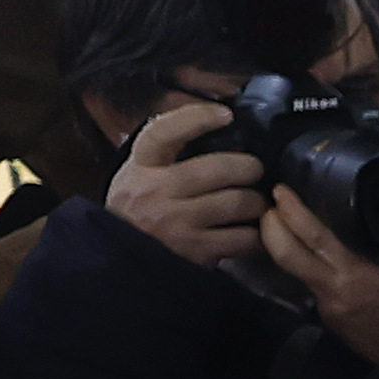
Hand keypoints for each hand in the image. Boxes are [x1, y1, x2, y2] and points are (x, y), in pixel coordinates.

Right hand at [108, 97, 269, 275]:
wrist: (120, 263)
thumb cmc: (135, 214)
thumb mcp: (136, 176)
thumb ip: (164, 154)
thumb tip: (209, 125)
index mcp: (141, 167)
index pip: (164, 132)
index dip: (197, 118)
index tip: (225, 115)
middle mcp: (156, 192)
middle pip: (218, 169)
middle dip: (249, 167)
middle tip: (255, 171)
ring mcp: (177, 223)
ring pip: (237, 202)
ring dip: (257, 202)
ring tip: (256, 203)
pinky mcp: (196, 252)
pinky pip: (243, 238)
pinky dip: (257, 235)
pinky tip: (255, 232)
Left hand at [259, 190, 378, 368]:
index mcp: (355, 274)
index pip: (315, 238)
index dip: (294, 213)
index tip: (281, 192)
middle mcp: (333, 289)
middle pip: (287, 255)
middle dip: (271, 227)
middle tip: (268, 205)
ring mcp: (325, 305)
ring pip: (293, 270)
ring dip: (283, 245)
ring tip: (282, 224)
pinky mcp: (325, 315)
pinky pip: (311, 284)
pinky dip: (308, 267)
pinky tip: (314, 256)